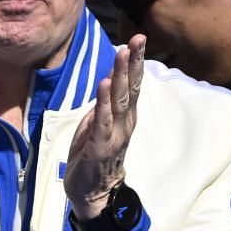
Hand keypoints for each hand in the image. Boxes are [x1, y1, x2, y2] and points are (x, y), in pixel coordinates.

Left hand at [64, 38, 145, 220]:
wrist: (92, 191)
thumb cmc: (94, 155)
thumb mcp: (97, 125)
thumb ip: (103, 107)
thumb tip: (105, 86)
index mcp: (124, 116)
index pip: (132, 84)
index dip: (135, 62)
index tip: (138, 39)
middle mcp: (124, 122)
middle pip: (131, 87)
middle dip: (132, 62)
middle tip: (137, 38)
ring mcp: (114, 133)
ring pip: (119, 100)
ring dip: (120, 75)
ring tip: (121, 54)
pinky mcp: (100, 144)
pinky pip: (102, 120)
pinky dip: (104, 102)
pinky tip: (106, 85)